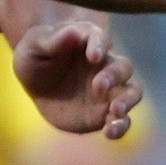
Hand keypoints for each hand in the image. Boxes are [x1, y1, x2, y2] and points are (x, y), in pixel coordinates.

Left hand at [12, 11, 144, 138]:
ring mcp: (109, 90)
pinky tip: (110, 132)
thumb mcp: (34, 45)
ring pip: (131, 93)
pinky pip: (121, 120)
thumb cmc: (36, 56)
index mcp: (89, 42)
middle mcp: (105, 65)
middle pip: (122, 68)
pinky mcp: (105, 112)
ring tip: (115, 111)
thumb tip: (72, 32)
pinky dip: (121, 126)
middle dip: (113, 77)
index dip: (100, 46)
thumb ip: (52, 40)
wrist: (35, 82)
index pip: (101, 39)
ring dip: (127, 101)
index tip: (94, 56)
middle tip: (98, 86)